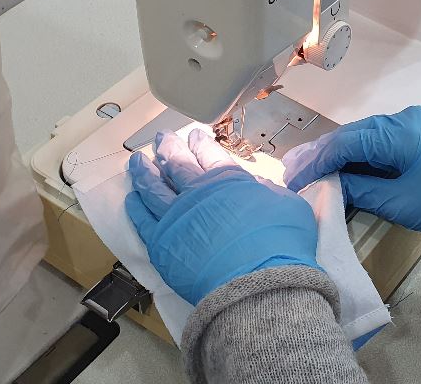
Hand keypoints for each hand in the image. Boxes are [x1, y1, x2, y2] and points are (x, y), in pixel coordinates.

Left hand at [125, 129, 320, 303]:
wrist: (258, 284)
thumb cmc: (281, 245)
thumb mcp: (288, 205)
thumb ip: (268, 190)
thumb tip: (255, 184)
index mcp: (228, 180)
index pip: (208, 154)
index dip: (200, 142)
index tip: (193, 135)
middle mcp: (197, 193)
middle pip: (176, 164)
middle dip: (169, 147)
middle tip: (162, 138)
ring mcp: (175, 217)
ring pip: (153, 188)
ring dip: (144, 172)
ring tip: (137, 162)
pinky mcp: (160, 243)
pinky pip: (142, 220)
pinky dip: (136, 207)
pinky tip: (132, 198)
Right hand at [282, 106, 420, 256]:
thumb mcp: (400, 203)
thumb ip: (360, 190)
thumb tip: (330, 185)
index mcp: (401, 131)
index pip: (346, 142)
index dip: (316, 160)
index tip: (292, 177)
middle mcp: (405, 118)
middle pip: (353, 134)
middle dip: (323, 154)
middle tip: (292, 173)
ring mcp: (414, 122)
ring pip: (366, 136)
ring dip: (340, 154)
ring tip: (311, 172)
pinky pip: (382, 141)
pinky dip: (361, 156)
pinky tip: (343, 170)